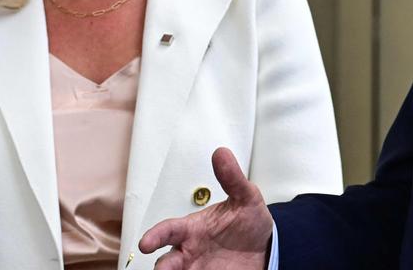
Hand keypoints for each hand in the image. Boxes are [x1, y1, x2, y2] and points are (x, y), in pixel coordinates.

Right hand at [139, 148, 273, 269]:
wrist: (266, 248)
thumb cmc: (248, 222)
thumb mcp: (246, 198)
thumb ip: (232, 178)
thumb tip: (221, 153)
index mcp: (193, 229)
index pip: (168, 230)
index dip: (155, 236)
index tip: (146, 244)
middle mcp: (190, 251)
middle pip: (168, 262)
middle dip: (163, 267)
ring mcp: (197, 269)